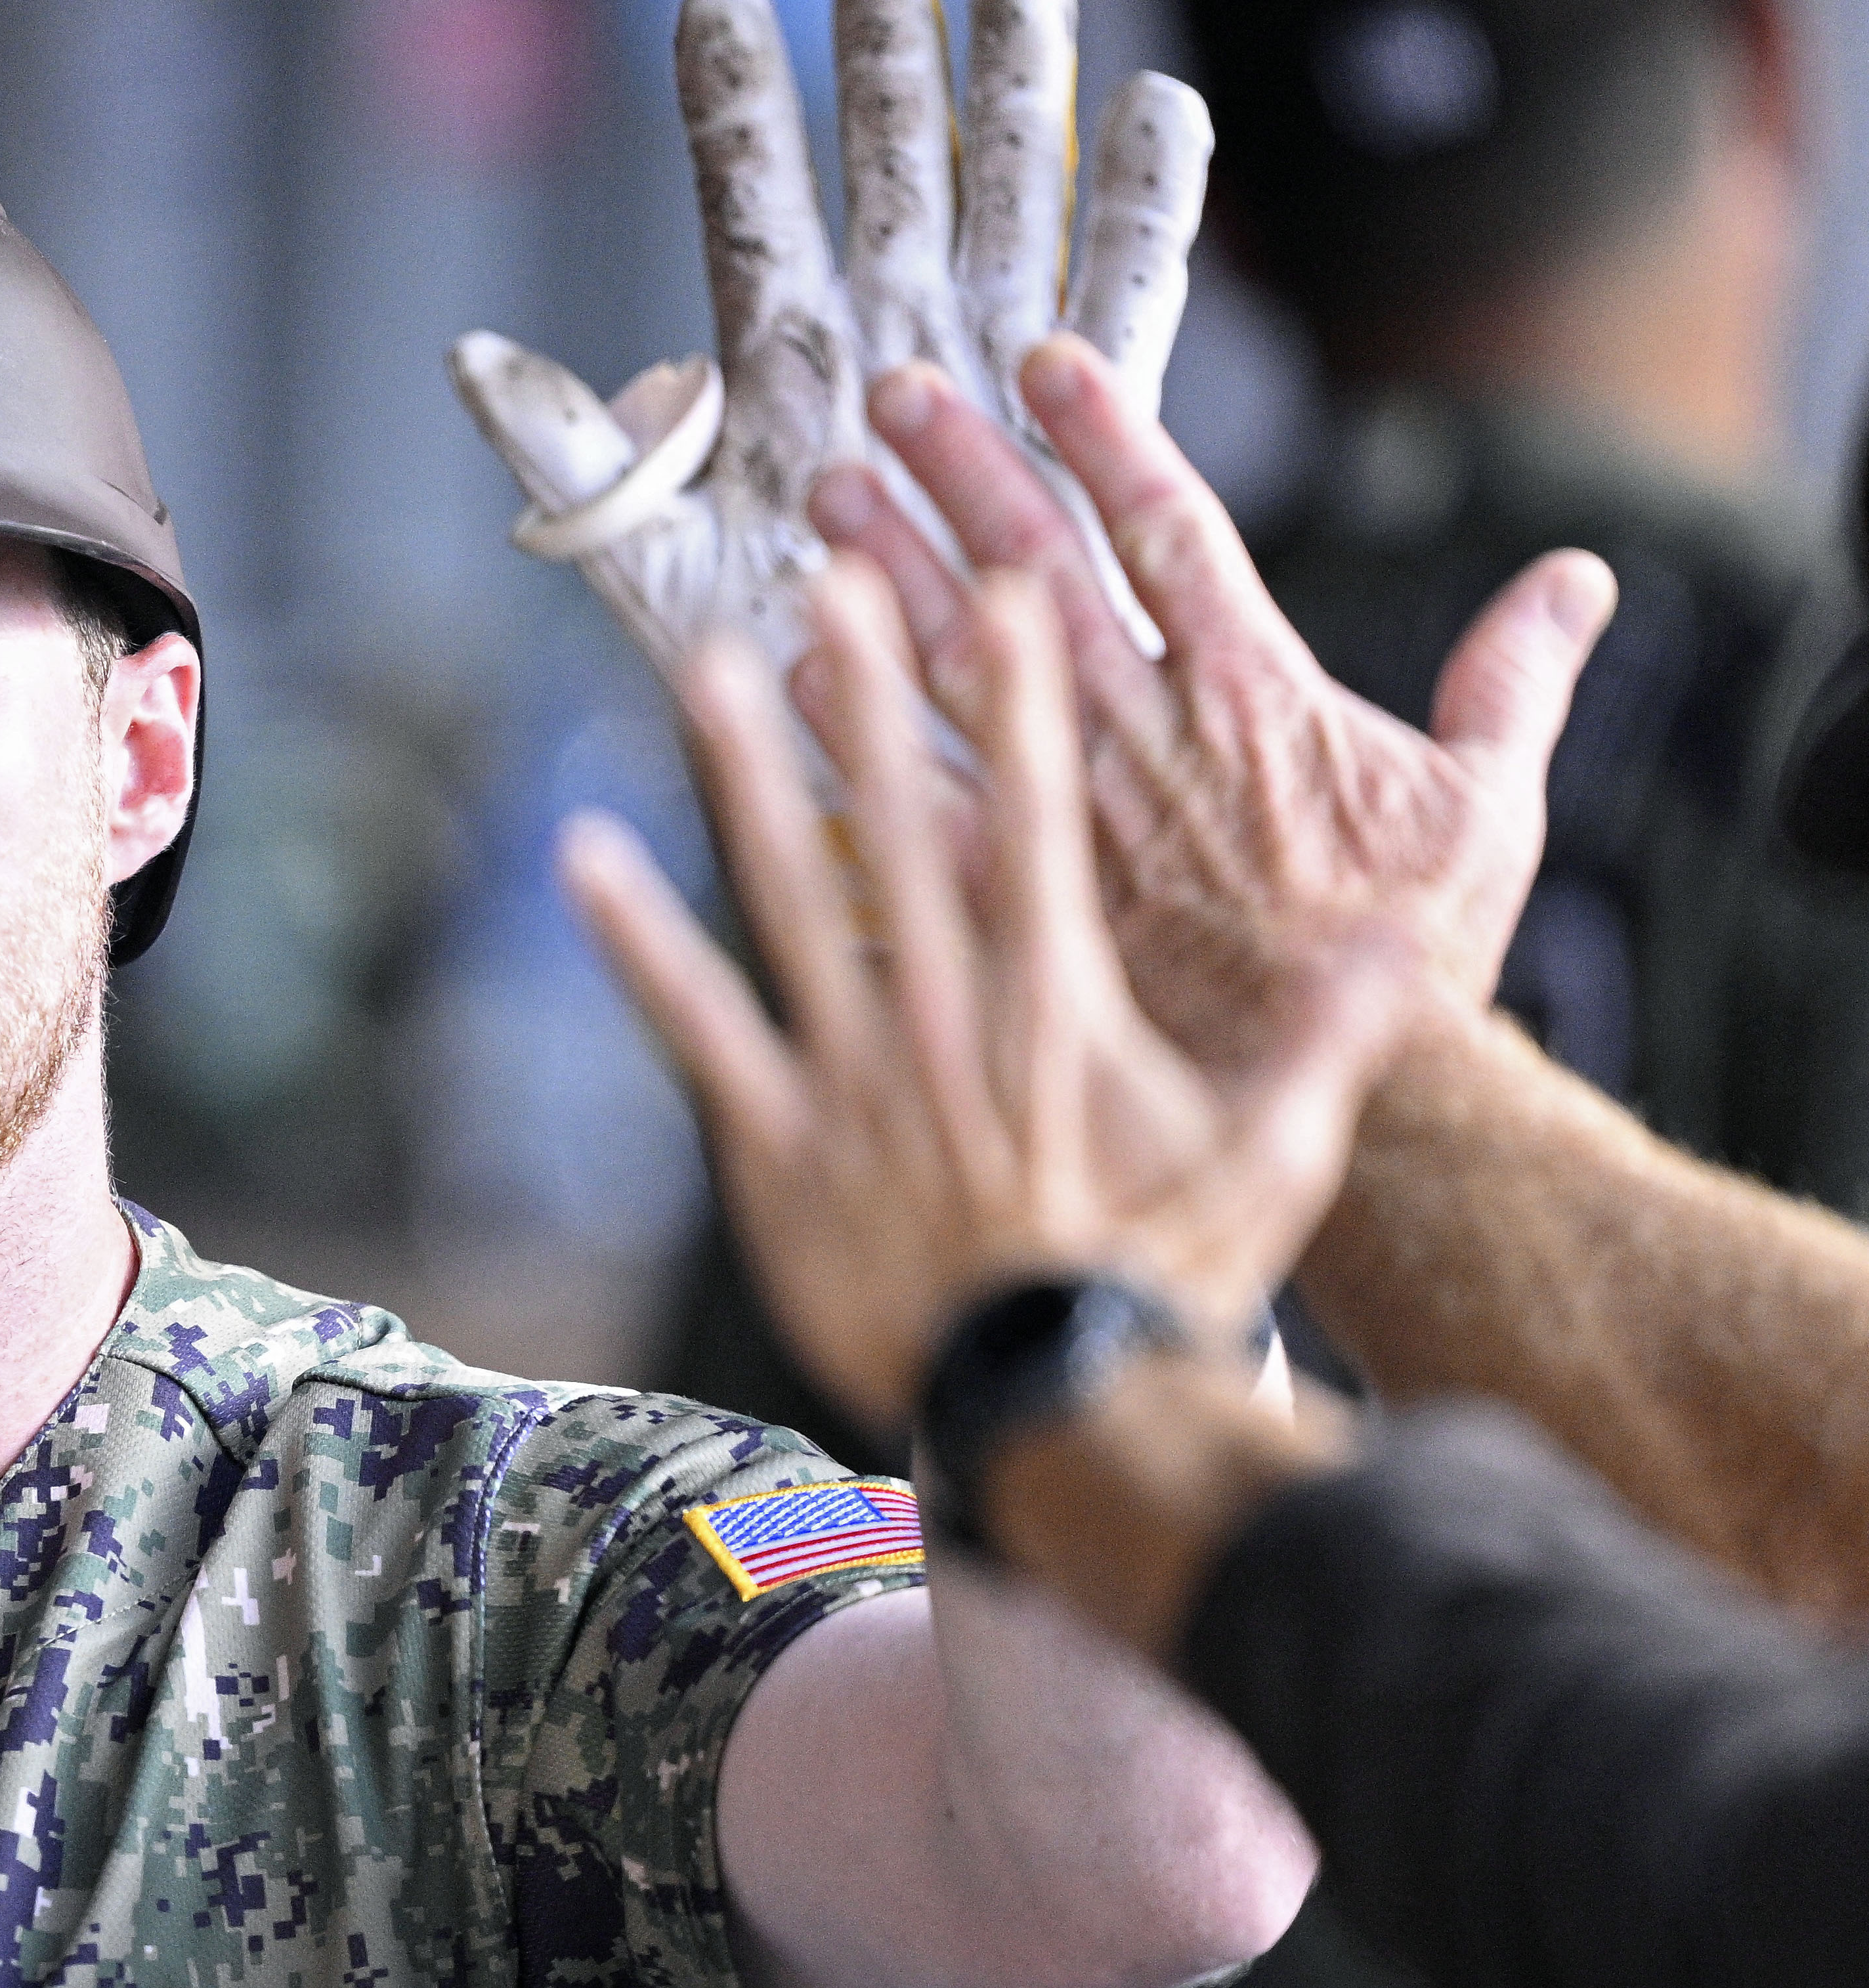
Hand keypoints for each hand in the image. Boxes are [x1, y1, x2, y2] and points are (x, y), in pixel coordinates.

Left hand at [454, 0, 1207, 674]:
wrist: (877, 762)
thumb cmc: (758, 674)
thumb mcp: (644, 567)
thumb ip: (569, 461)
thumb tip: (471, 359)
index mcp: (776, 363)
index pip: (749, 202)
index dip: (736, 104)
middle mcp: (885, 336)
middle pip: (887, 162)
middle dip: (886, 47)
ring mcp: (987, 363)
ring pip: (1008, 193)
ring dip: (1017, 86)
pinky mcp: (1084, 415)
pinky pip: (1125, 294)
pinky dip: (1145, 206)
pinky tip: (1158, 104)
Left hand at [561, 561, 1413, 1426]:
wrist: (1058, 1413)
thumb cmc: (1163, 1283)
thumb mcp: (1272, 1159)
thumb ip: (1329, 1043)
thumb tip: (1403, 947)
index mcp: (1057, 1010)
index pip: (1038, 826)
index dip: (1020, 706)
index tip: (1003, 596)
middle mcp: (947, 1023)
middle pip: (906, 827)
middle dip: (874, 693)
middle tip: (838, 573)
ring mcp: (853, 1080)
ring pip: (790, 900)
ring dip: (748, 777)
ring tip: (709, 666)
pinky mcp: (775, 1147)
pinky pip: (692, 1028)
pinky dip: (636, 944)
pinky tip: (584, 858)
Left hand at [812, 338, 1614, 1059]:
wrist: (1360, 1102)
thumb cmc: (1416, 964)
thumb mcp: (1491, 816)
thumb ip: (1511, 686)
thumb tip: (1577, 578)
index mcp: (1257, 704)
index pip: (1171, 537)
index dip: (1106, 440)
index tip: (1044, 360)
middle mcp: (1148, 750)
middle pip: (1036, 586)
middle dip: (963, 482)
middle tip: (890, 398)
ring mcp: (1071, 827)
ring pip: (952, 685)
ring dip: (886, 586)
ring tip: (819, 510)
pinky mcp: (1014, 913)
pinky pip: (906, 825)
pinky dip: (843, 751)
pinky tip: (780, 686)